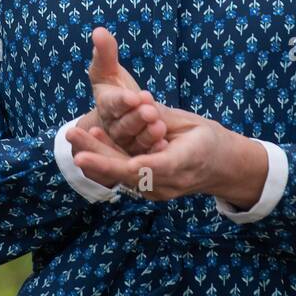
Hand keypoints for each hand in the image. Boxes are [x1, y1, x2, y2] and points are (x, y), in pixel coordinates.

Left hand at [65, 101, 268, 208]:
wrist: (223, 167)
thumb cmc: (208, 139)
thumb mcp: (190, 122)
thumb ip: (162, 117)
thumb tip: (136, 104)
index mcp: (185, 162)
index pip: (146, 167)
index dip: (115, 163)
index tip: (88, 156)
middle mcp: (169, 183)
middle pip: (126, 174)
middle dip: (97, 157)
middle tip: (72, 138)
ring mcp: (159, 191)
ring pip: (121, 177)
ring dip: (96, 158)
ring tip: (74, 136)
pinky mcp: (150, 190)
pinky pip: (124, 177)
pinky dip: (106, 163)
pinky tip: (88, 146)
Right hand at [81, 27, 167, 156]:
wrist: (122, 118)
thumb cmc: (115, 90)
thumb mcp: (108, 72)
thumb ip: (105, 54)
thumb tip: (99, 30)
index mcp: (105, 107)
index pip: (111, 104)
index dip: (122, 101)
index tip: (134, 96)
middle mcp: (112, 128)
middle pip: (124, 124)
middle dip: (136, 118)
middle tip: (150, 110)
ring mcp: (126, 143)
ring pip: (136, 140)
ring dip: (147, 134)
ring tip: (159, 125)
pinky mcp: (138, 154)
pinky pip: (147, 153)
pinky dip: (155, 149)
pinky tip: (165, 143)